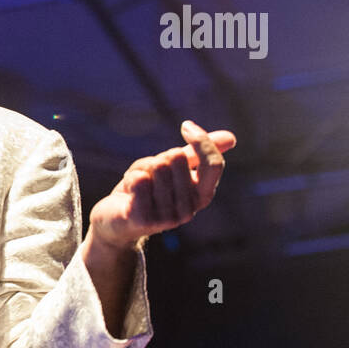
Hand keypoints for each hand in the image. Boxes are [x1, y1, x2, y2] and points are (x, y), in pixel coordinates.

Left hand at [89, 120, 235, 250]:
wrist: (116, 221)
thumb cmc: (147, 190)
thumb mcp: (172, 169)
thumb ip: (197, 154)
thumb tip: (231, 138)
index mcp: (202, 195)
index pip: (213, 164)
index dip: (201, 141)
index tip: (186, 126)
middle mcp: (189, 209)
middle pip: (177, 158)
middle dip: (158, 159)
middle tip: (149, 177)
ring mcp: (167, 217)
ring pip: (157, 166)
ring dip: (141, 170)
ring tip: (138, 187)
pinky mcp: (144, 219)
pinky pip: (139, 179)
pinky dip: (130, 178)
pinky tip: (128, 193)